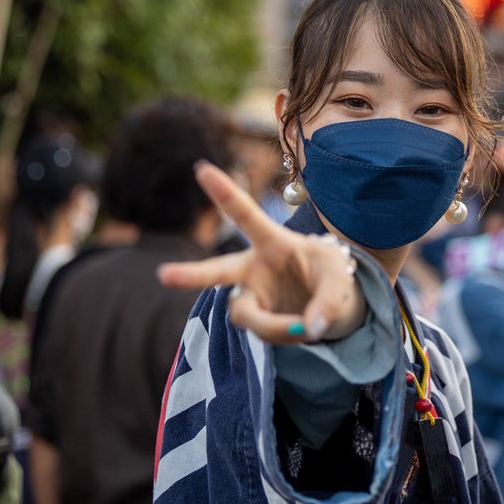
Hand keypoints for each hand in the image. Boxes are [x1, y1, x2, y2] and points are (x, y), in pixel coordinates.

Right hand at [157, 162, 366, 343]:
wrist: (334, 305)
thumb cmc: (331, 276)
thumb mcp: (340, 279)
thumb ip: (328, 302)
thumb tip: (309, 330)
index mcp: (273, 242)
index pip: (246, 216)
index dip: (224, 193)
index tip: (201, 168)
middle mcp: (254, 267)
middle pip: (218, 271)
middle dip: (191, 275)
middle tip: (164, 274)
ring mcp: (252, 295)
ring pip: (244, 314)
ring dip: (273, 325)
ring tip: (304, 329)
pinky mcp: (257, 320)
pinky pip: (263, 333)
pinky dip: (285, 335)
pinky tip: (303, 331)